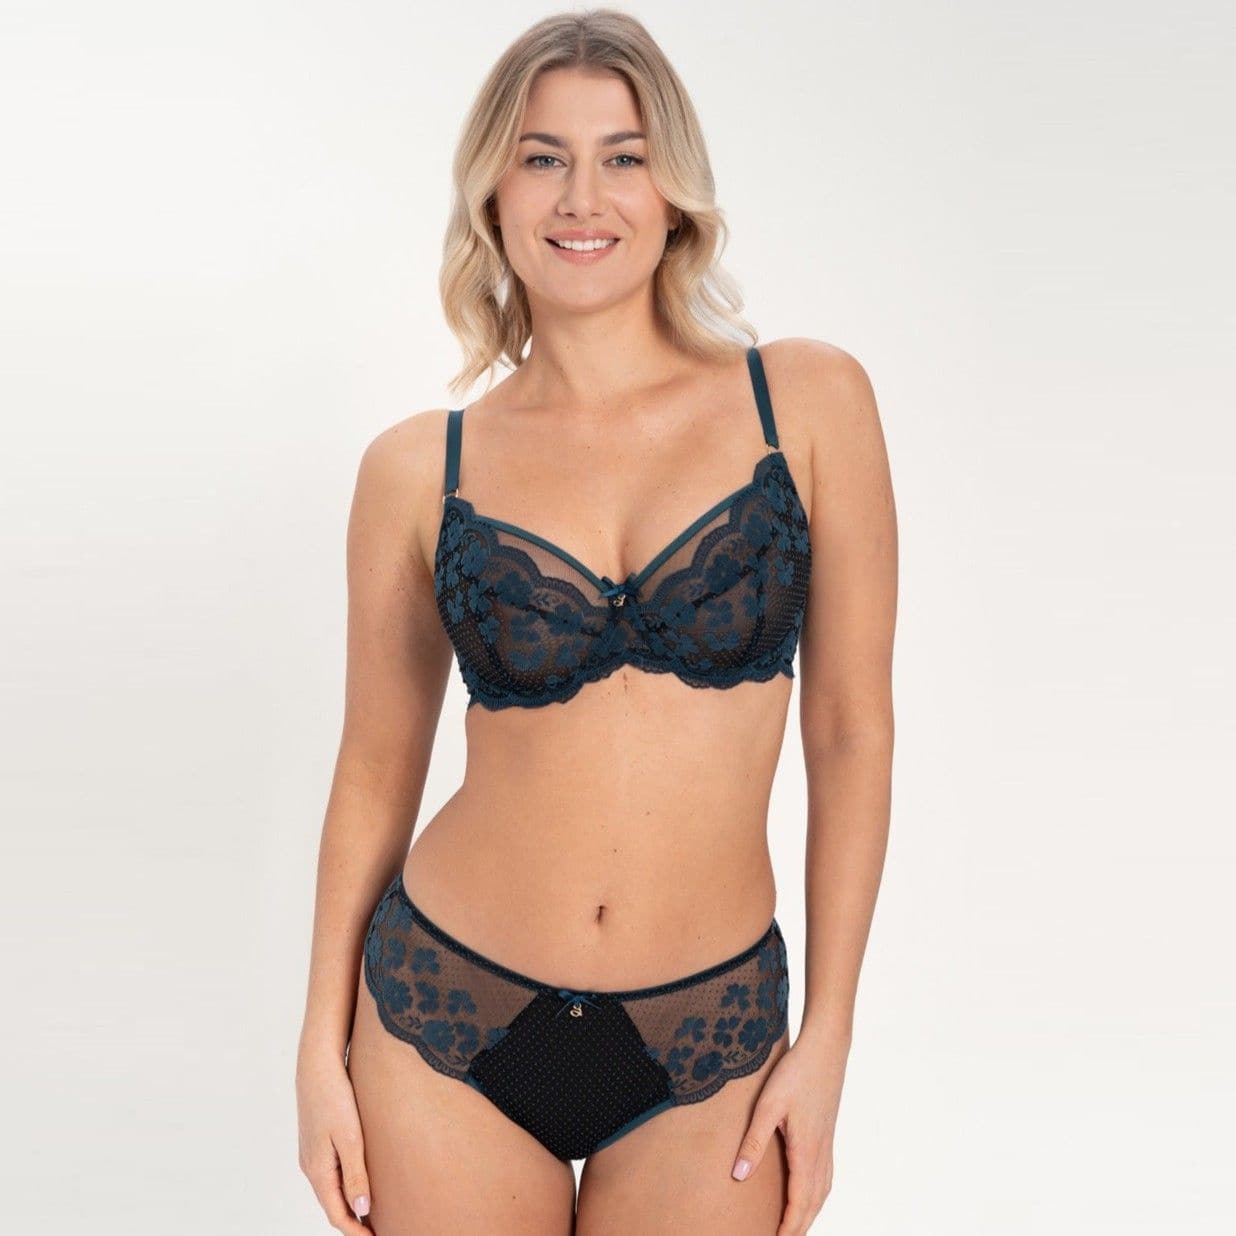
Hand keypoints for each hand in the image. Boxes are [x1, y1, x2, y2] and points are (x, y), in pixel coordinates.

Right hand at [296, 1052, 372, 1231]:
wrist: (318, 1062)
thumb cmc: (334, 1096)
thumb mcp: (350, 1137)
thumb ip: (355, 1174)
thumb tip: (361, 1210)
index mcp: (318, 1171)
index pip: (337, 1214)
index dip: (356, 1231)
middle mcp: (311, 1167)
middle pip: (334, 1205)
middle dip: (355, 1222)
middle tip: (381, 1230)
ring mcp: (313, 1154)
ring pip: (333, 1189)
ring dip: (351, 1204)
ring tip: (376, 1213)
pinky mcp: (318, 1140)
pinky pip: (332, 1173)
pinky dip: (347, 1185)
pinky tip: (362, 1181)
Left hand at [730, 1033, 848, 1235]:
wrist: (826, 1048)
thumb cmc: (795, 1072)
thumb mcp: (768, 1105)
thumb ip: (753, 1142)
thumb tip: (738, 1176)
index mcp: (806, 1151)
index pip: (799, 1203)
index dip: (789, 1227)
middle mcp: (821, 1153)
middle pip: (813, 1204)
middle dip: (800, 1227)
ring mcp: (828, 1144)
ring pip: (822, 1192)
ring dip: (810, 1213)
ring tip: (795, 1226)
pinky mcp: (828, 1134)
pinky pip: (826, 1176)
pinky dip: (818, 1195)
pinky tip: (810, 1193)